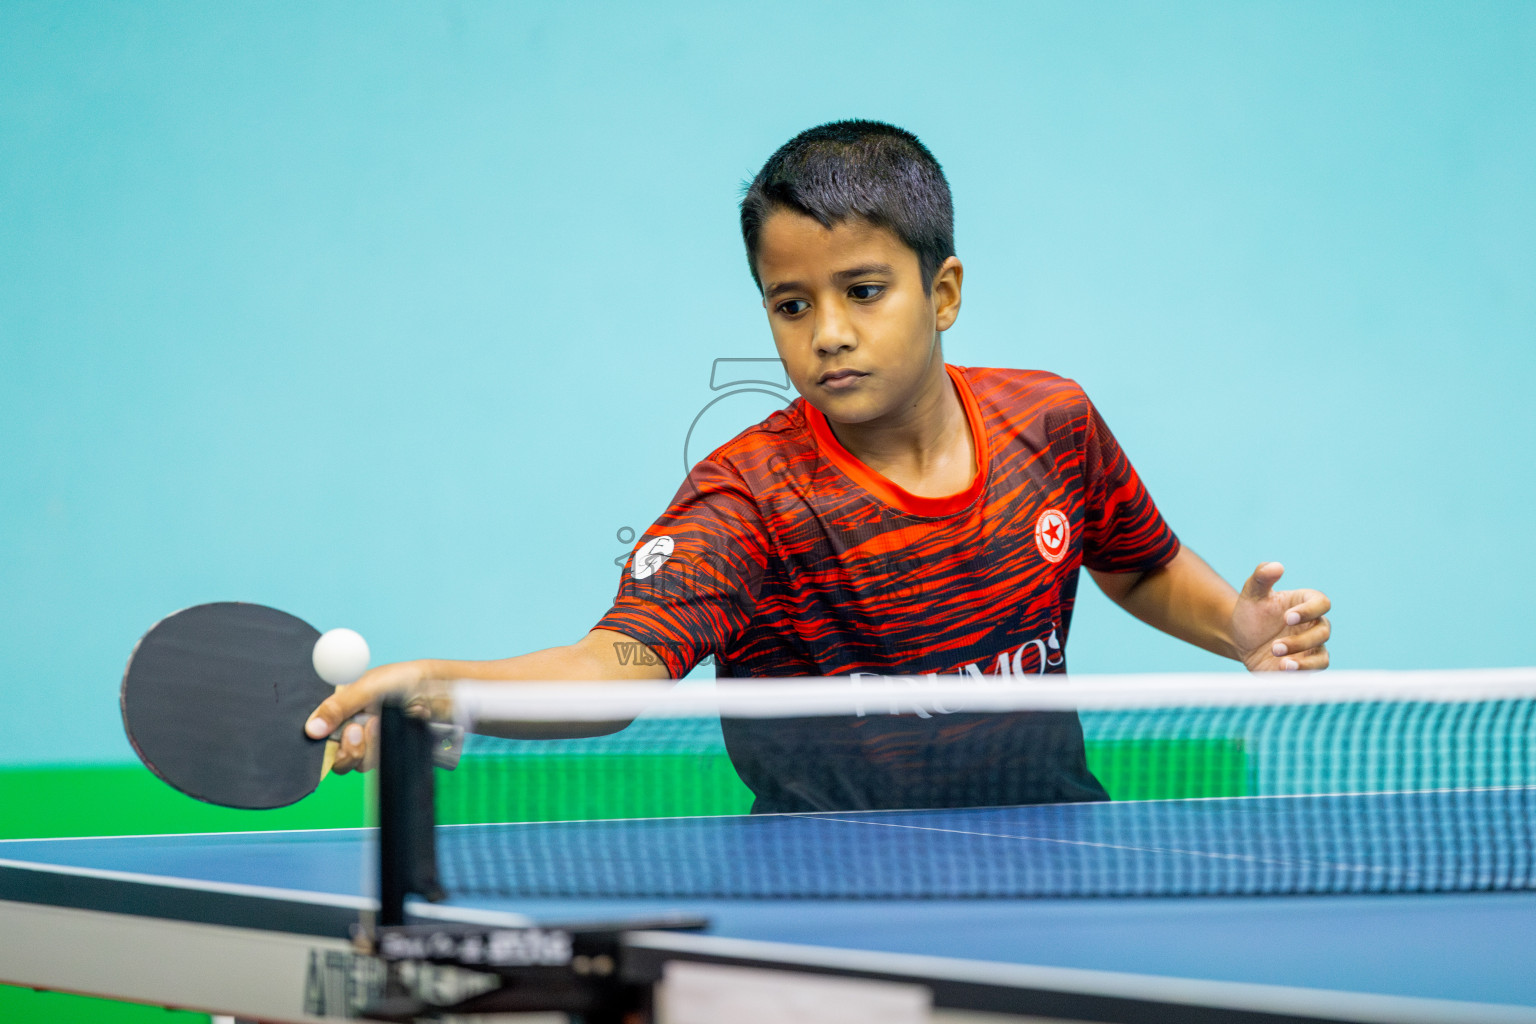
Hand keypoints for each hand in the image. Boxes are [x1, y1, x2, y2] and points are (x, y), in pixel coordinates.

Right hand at [305, 660, 428, 772]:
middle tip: (362, 728)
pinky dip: (383, 752)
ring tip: (381, 724)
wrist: (438, 690)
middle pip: (337, 757)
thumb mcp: (367, 686)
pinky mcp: (385, 752)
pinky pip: (377, 765)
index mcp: (341, 708)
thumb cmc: (403, 679)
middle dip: (350, 748)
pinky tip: (392, 734)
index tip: (344, 731)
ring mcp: (369, 742)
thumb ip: (339, 706)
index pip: (320, 734)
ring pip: (357, 764)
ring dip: (370, 748)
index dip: (325, 741)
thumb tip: (312, 729)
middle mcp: (352, 727)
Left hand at [1230, 562, 1331, 671]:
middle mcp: (1313, 625)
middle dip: (1300, 640)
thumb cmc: (1251, 612)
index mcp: (1305, 603)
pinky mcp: (1305, 665)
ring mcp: (1312, 646)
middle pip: (1323, 631)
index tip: (1287, 617)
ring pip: (1321, 655)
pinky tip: (1283, 670)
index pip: (1321, 603)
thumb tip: (1276, 566)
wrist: (1239, 639)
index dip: (1309, 610)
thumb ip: (1262, 577)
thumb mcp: (1252, 593)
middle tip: (1274, 646)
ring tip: (1280, 660)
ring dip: (1303, 660)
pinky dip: (1302, 671)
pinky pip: (1314, 670)